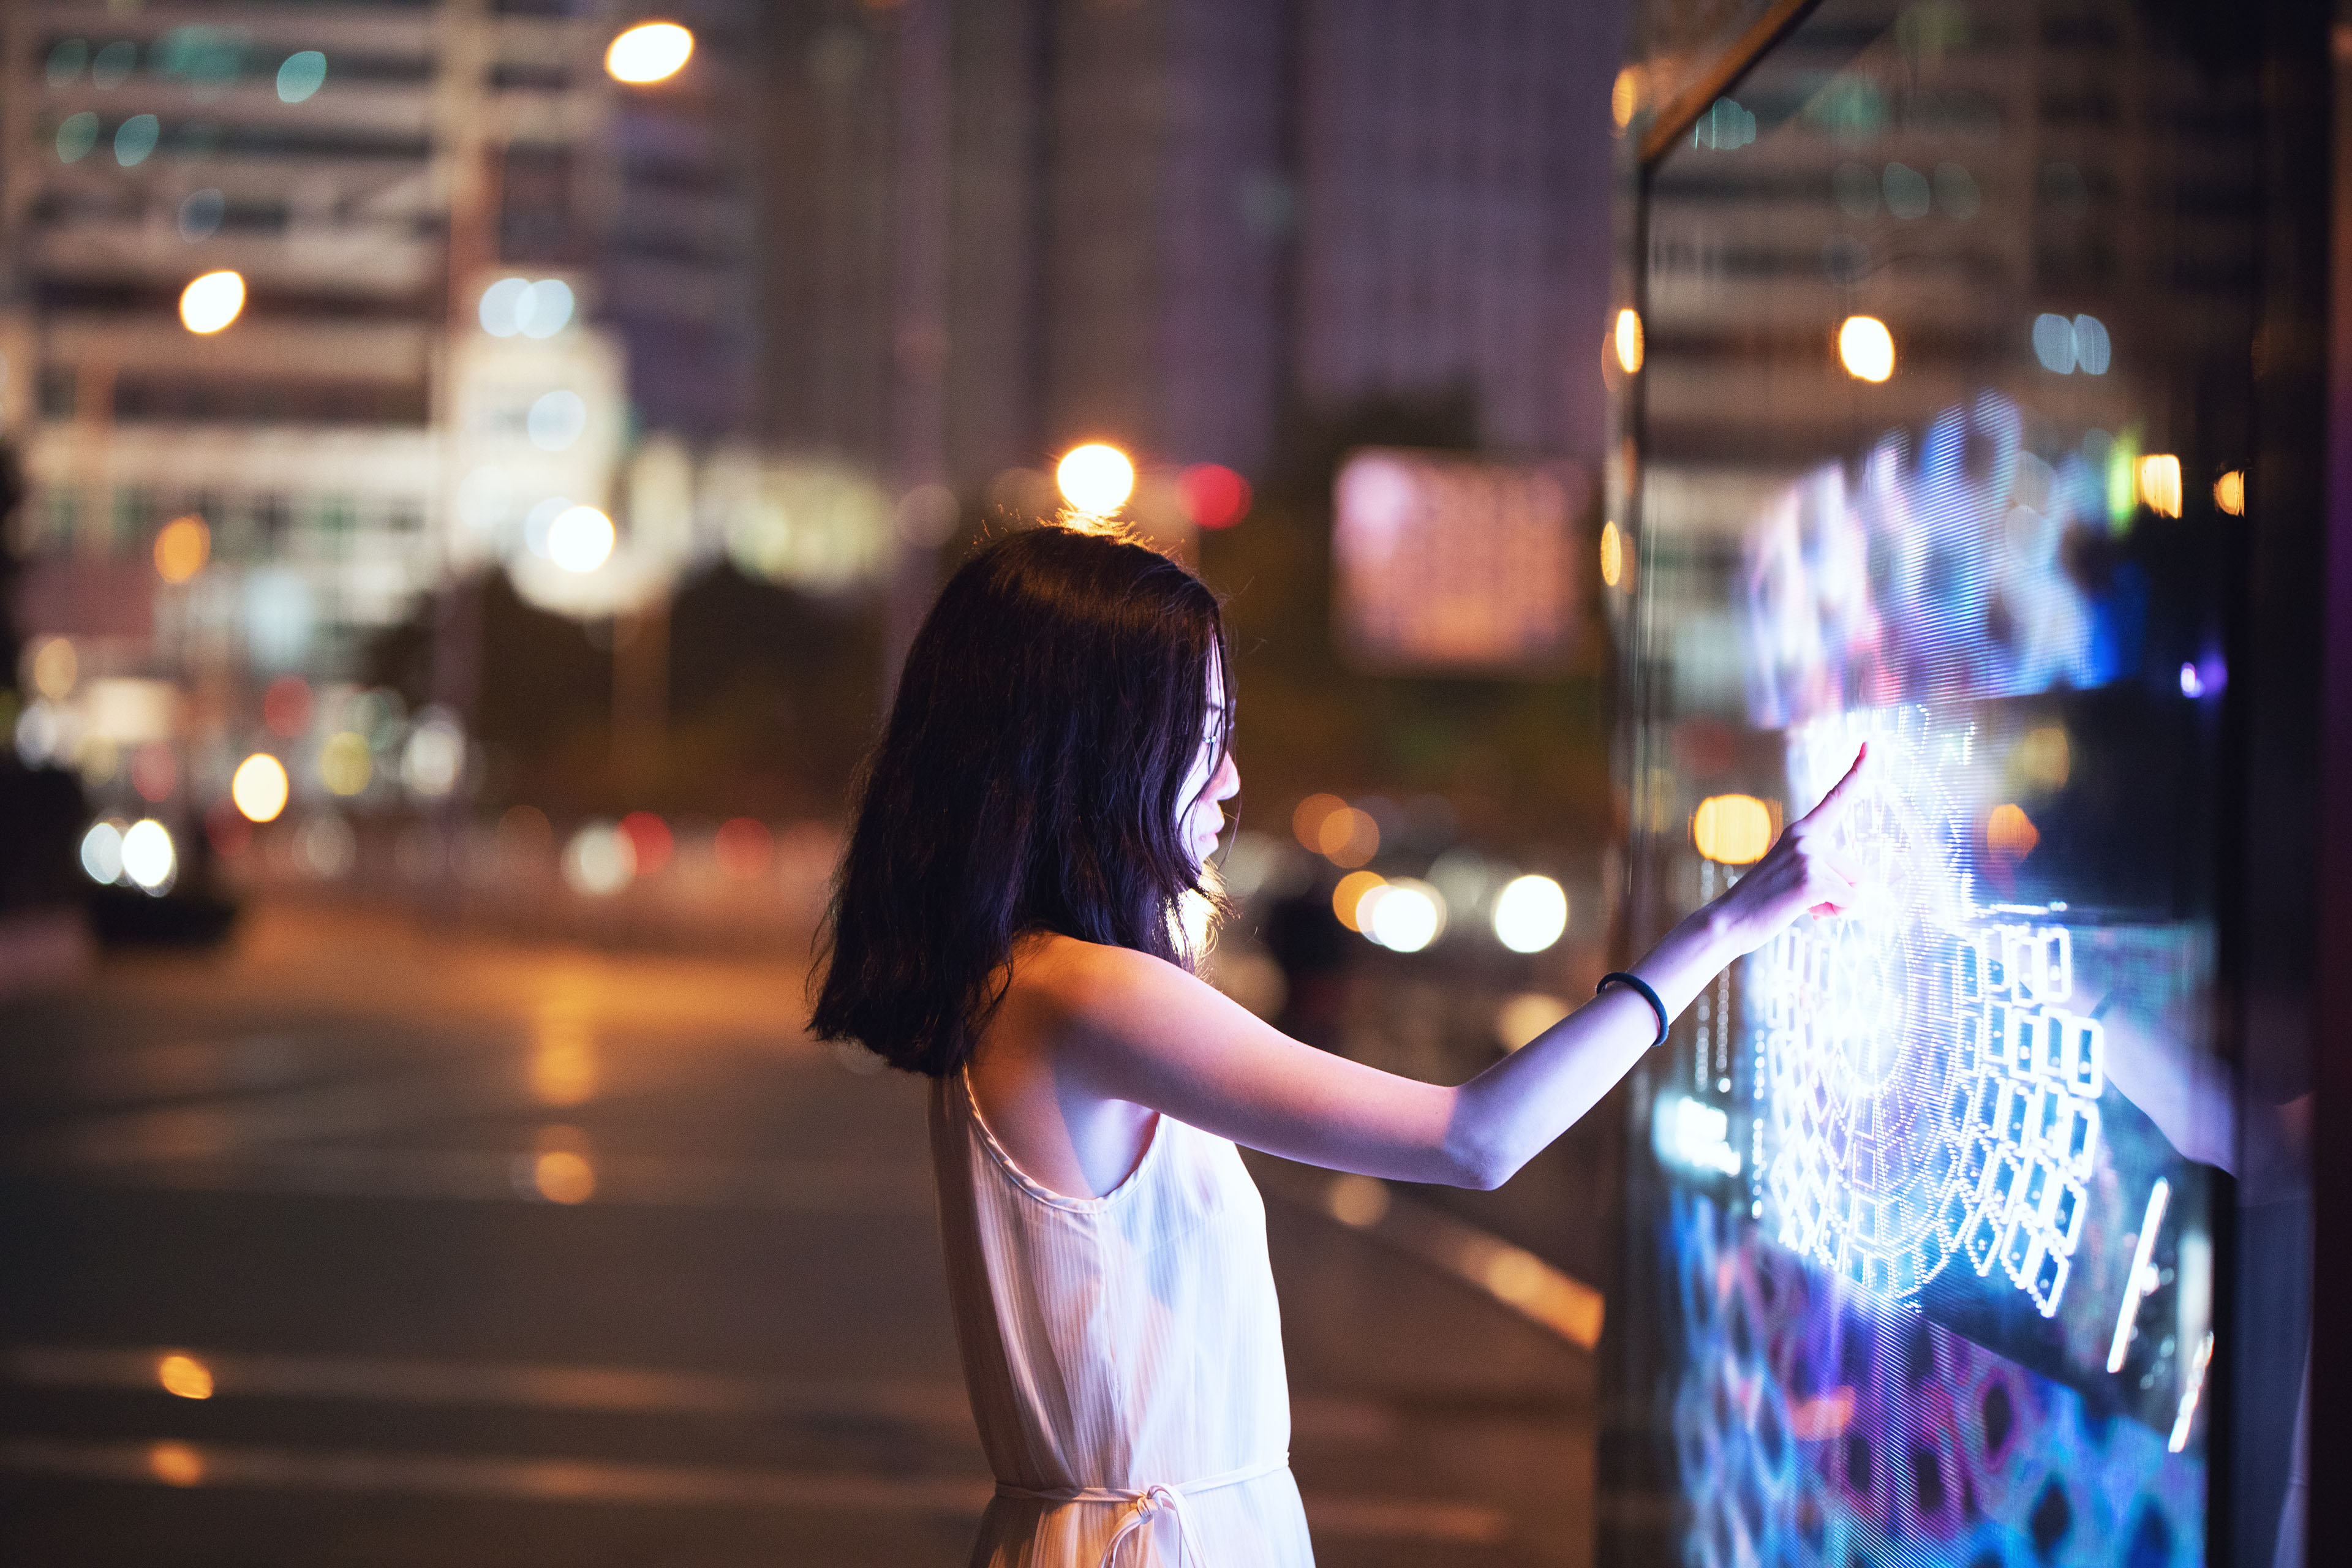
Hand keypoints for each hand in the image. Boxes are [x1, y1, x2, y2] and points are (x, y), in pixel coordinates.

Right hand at [1702, 742, 1866, 958]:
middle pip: (1857, 871)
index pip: (1836, 797)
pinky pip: (1849, 902)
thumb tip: (1862, 895)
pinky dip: (1834, 914)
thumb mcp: (1792, 875)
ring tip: (1799, 905)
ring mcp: (1808, 856)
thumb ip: (1822, 871)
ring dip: (1836, 905)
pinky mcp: (1812, 880)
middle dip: (1841, 893)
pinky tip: (1804, 912)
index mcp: (1800, 832)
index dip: (1858, 770)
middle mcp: (1805, 837)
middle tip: (1801, 900)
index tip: (1869, 743)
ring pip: (1855, 888)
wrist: (1727, 922)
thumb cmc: (1762, 903)